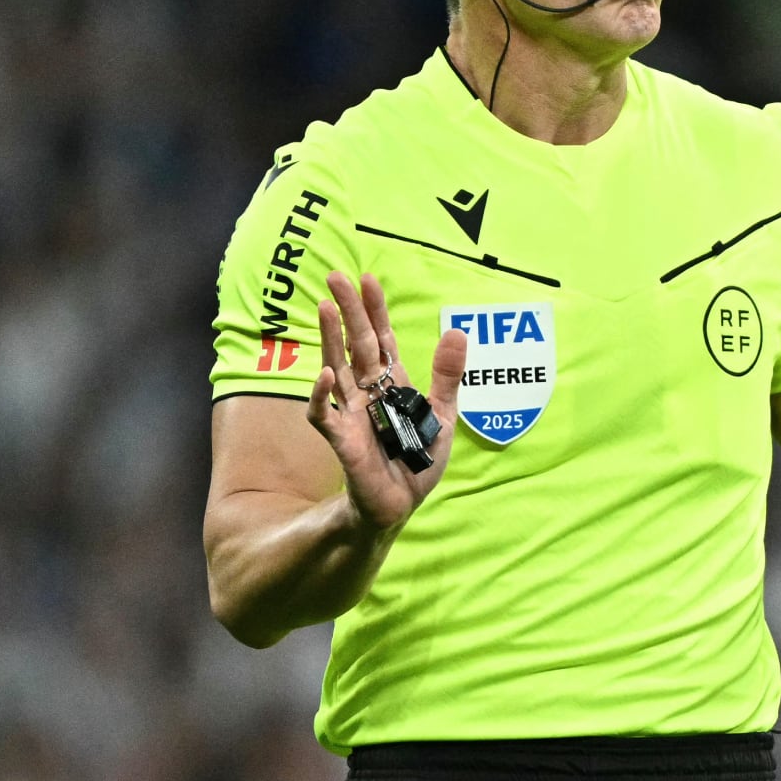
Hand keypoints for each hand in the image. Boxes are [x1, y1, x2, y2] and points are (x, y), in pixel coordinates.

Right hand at [307, 271, 466, 530]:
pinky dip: (322, 395)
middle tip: (335, 276)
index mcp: (393, 384)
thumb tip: (458, 331)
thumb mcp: (444, 414)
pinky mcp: (343, 439)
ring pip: (336, 368)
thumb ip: (449, 376)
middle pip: (356, 344)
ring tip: (326, 308)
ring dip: (330, 339)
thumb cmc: (417, 459)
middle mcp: (368, 392)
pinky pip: (325, 415)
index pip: (382, 339)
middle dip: (349, 311)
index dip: (375, 311)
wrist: (400, 504)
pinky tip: (325, 373)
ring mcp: (352, 413)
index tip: (368, 280)